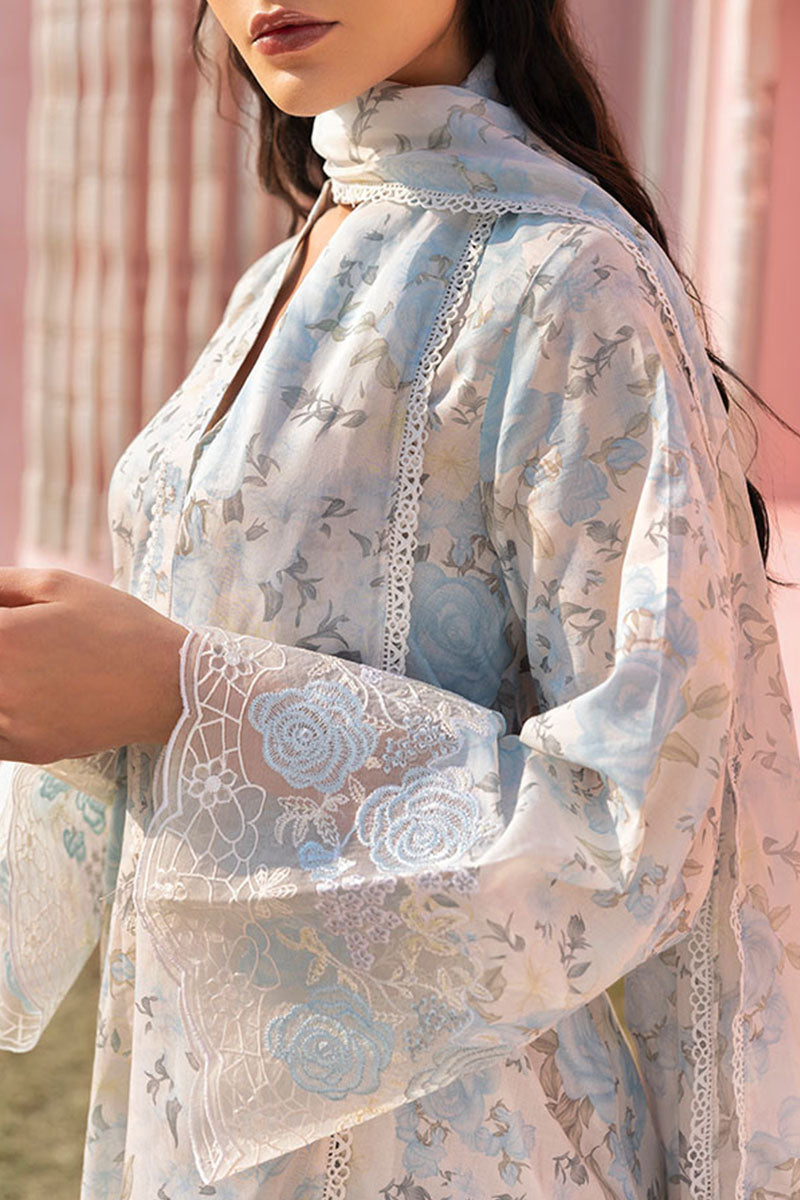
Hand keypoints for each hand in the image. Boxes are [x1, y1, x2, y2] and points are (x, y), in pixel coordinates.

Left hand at [0, 568, 188, 763]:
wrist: (167, 684)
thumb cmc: (117, 626)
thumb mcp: (59, 584)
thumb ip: (2, 584)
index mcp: (0, 638)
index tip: (8, 624)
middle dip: (3, 651)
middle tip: (22, 647)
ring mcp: (10, 724)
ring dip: (4, 680)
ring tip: (30, 669)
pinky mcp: (27, 750)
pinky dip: (2, 716)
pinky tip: (24, 698)